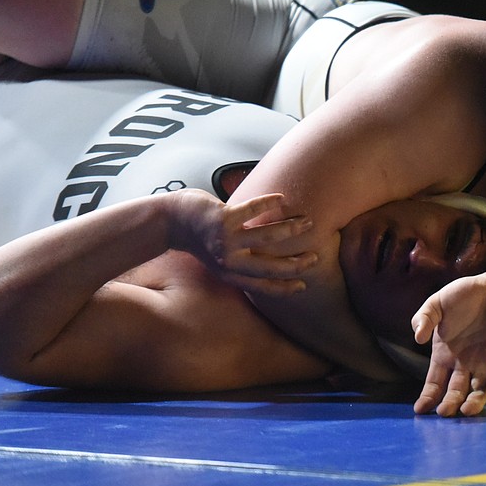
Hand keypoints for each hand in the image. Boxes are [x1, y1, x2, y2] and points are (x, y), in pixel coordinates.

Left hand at [166, 189, 317, 294]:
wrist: (171, 221)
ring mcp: (226, 239)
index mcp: (229, 273)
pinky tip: (282, 199)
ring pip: (268, 236)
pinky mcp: (223, 218)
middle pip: (271, 266)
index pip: (262, 285)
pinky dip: (269, 203)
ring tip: (307, 222)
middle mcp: (229, 260)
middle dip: (296, 263)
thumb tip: (272, 264)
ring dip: (292, 229)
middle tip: (315, 256)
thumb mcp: (219, 259)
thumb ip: (242, 263)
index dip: (285, 287)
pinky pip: (253, 209)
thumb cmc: (199, 239)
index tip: (304, 285)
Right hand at [411, 273, 485, 416]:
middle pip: (456, 391)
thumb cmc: (464, 295)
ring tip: (467, 410)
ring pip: (480, 389)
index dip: (428, 397)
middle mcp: (464, 363)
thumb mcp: (436, 303)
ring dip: (475, 402)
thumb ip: (423, 318)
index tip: (420, 410)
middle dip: (450, 403)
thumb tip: (417, 338)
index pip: (435, 383)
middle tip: (445, 413)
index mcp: (445, 355)